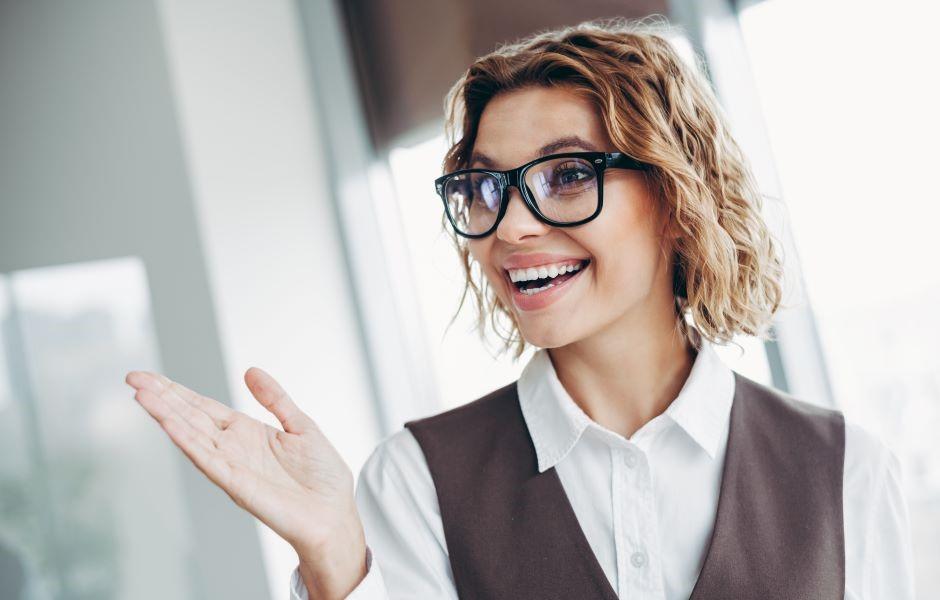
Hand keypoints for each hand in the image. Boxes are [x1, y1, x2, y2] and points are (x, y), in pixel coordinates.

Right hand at [125, 367, 367, 597]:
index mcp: (247, 433)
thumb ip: (276, 399)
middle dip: (161, 397)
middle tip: (133, 376)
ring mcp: (231, 466)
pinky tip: (168, 422)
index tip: (151, 376)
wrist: (335, 515)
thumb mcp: (301, 425)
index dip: (178, 391)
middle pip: (190, 417)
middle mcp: (233, 448)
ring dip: (165, 414)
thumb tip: (250, 371)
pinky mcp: (236, 484)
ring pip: (191, 435)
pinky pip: (207, 458)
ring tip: (141, 393)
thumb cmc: (322, 478)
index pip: (203, 407)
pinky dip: (186, 440)